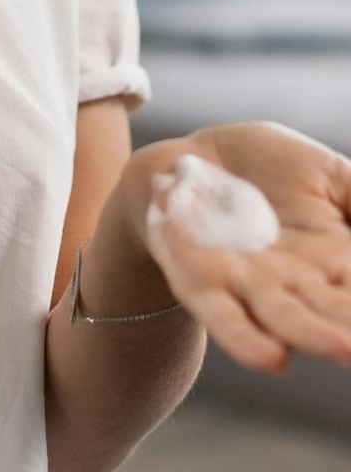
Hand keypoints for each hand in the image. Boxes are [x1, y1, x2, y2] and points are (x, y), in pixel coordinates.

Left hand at [126, 124, 350, 375]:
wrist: (189, 163)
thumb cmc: (266, 170)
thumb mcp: (329, 176)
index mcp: (336, 261)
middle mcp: (299, 284)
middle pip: (333, 313)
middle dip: (350, 327)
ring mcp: (250, 287)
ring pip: (285, 319)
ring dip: (313, 336)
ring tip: (344, 348)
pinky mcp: (202, 282)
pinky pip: (223, 316)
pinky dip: (245, 339)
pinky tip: (272, 360)